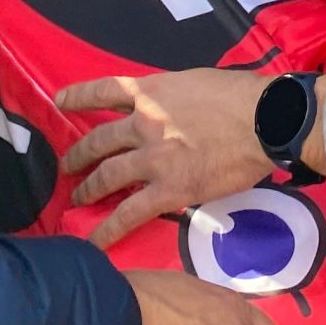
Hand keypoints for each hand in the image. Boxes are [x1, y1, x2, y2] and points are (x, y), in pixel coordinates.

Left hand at [57, 67, 302, 245]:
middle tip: (67, 165)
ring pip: (107, 175)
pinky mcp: (169, 189)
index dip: (78, 96)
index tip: (59, 102)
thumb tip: (173, 107)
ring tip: (77, 198)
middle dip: (79, 154)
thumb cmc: (240, 95)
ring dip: (88, 188)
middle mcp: (144, 123)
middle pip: (99, 138)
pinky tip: (94, 242)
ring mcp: (153, 158)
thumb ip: (175, 96)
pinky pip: (129, 213)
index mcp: (153, 92)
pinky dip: (107, 230)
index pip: (104, 90)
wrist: (266, 119)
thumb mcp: (197, 82)